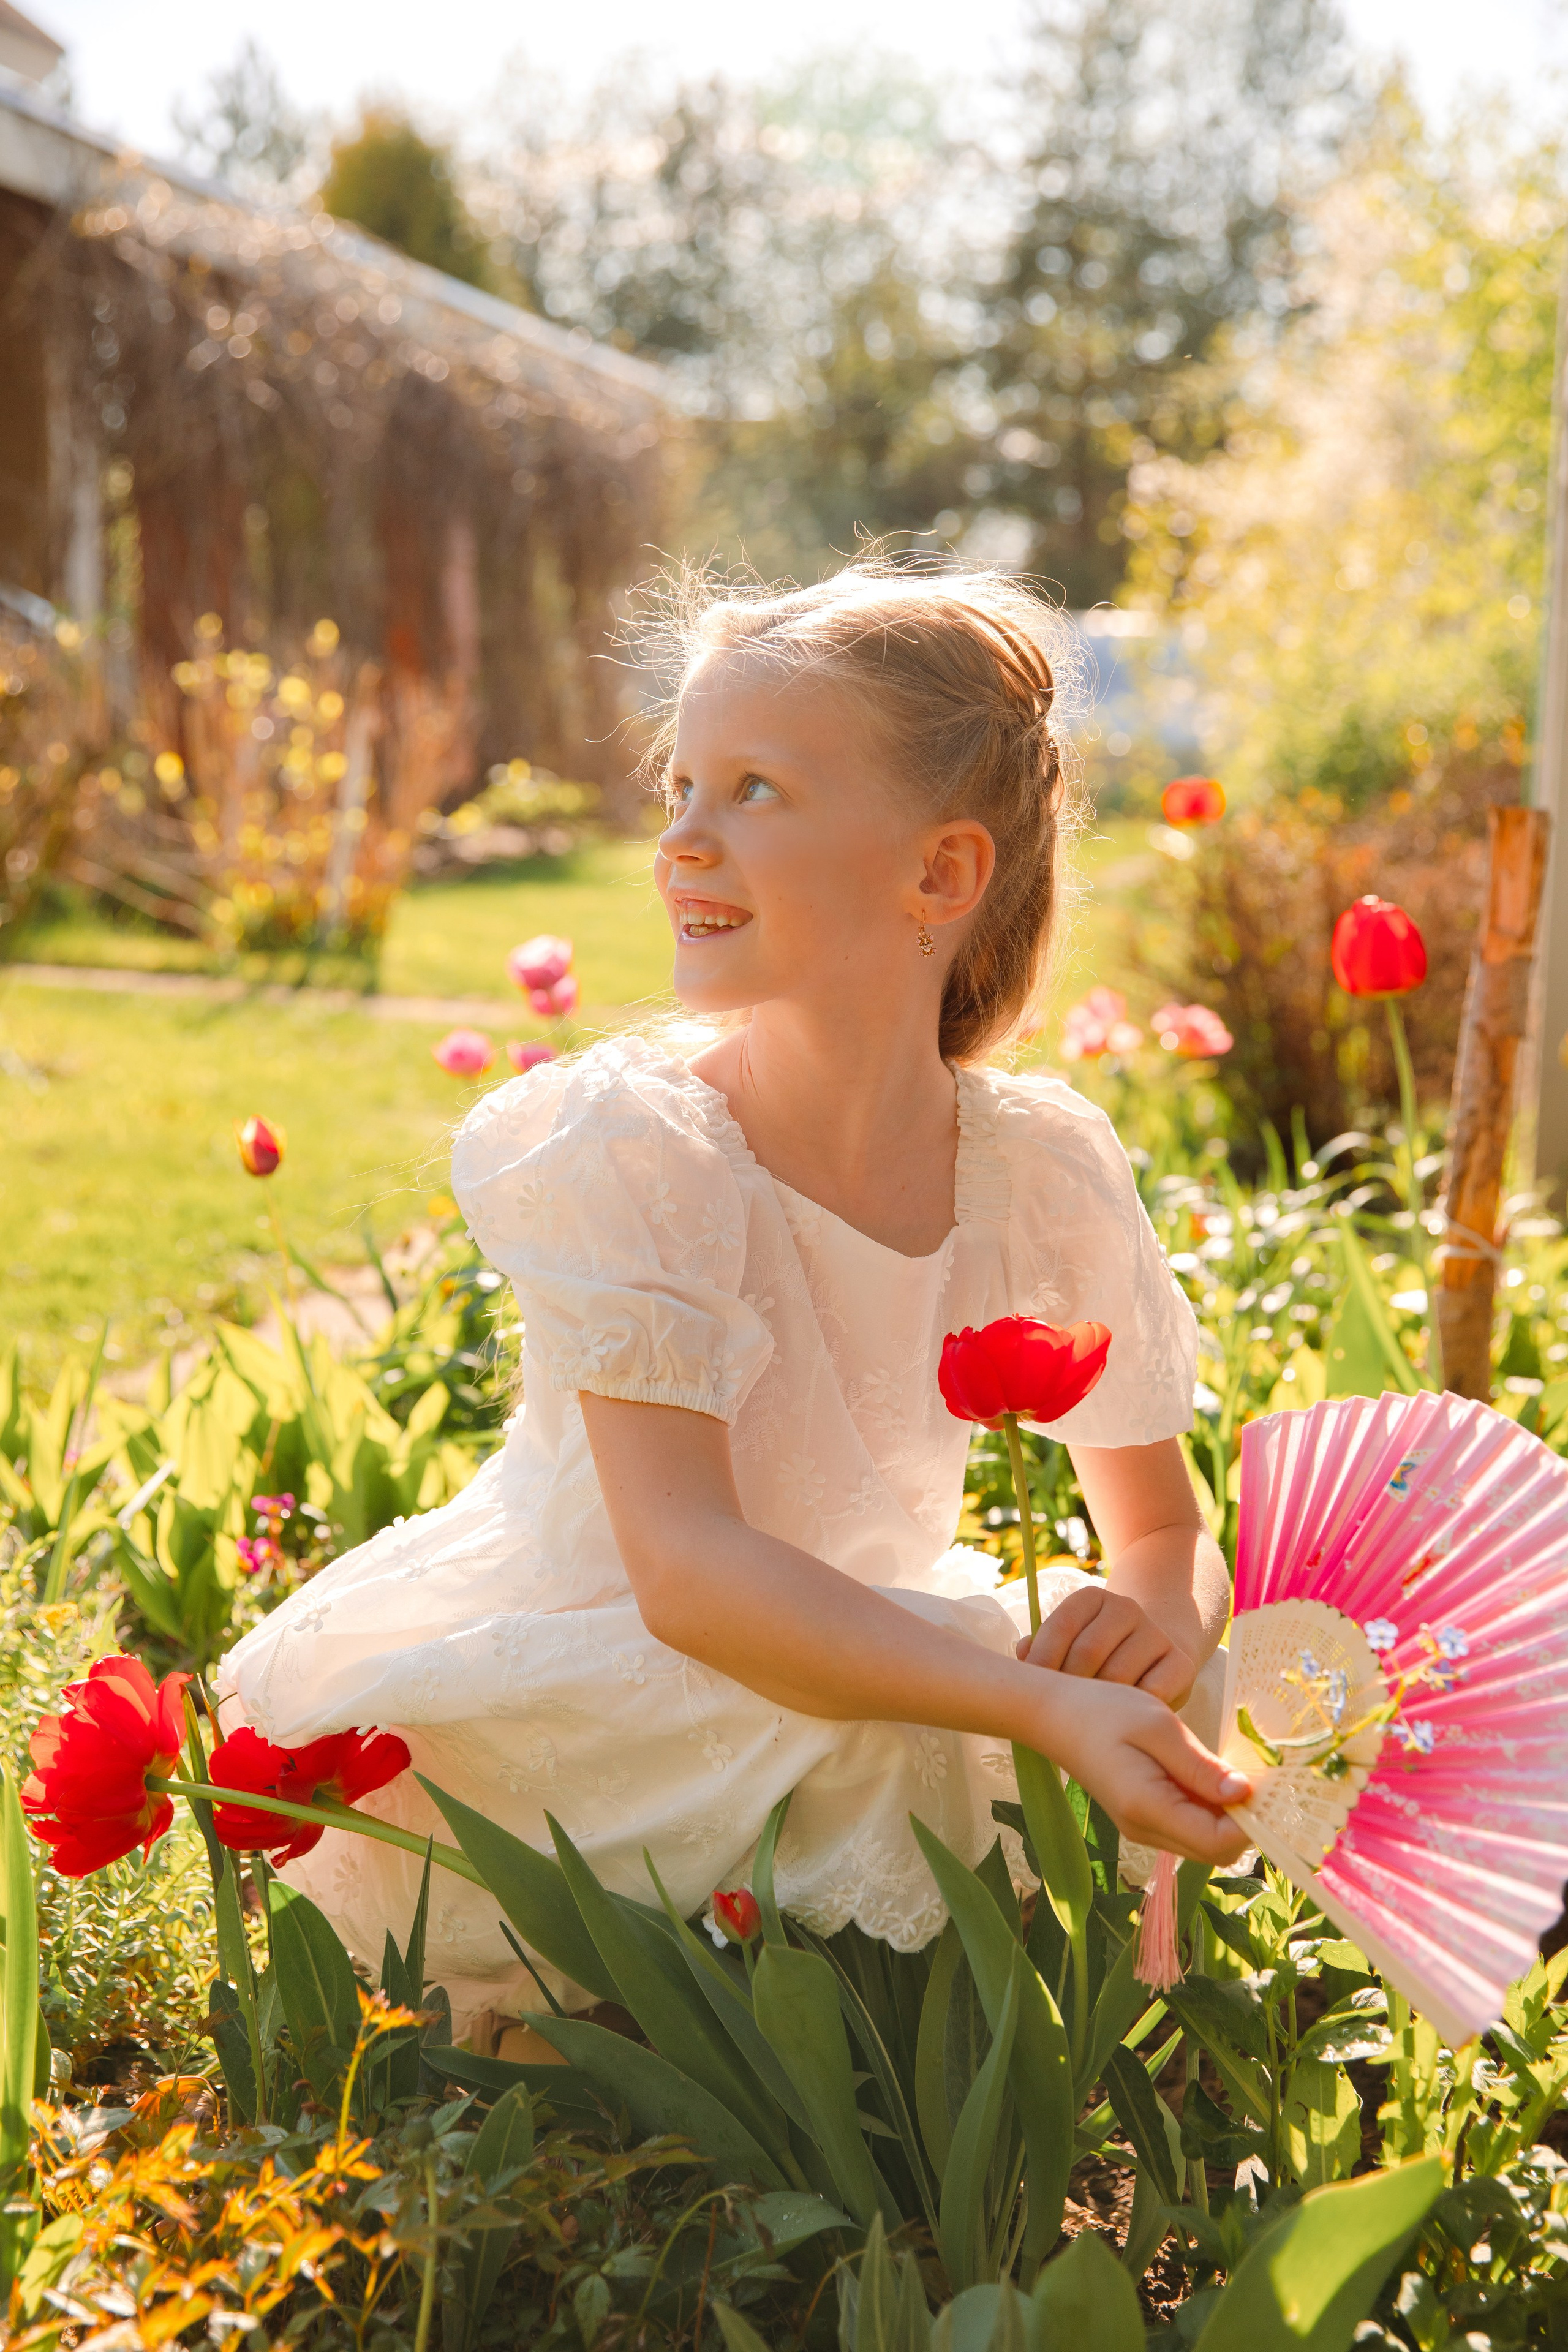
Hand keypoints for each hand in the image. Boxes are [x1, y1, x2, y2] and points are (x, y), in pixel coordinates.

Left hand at [1016, 1583, 1196, 1705]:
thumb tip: (1023, 1652)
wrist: (1157, 1650)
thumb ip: (1044, 1645)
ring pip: (1118, 1675)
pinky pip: (1152, 1693)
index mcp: (1092, 1598)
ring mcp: (1156, 1634)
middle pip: (1088, 1652)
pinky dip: (1133, 1710)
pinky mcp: (1181, 1662)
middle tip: (1058, 1711)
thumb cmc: (1100, 1652)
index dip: (1041, 1660)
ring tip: (1084, 1720)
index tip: (1031, 1690)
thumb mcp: (1072, 1640)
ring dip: (1098, 1702)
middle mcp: (1126, 1608)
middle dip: (1069, 1685)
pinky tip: (1120, 1719)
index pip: (1061, 1625)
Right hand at [1037, 1673, 1250, 1864]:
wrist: (1054, 1715)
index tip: (1267, 1784)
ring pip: (1205, 1842)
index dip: (1251, 1821)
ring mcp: (1143, 1828)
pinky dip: (1208, 1808)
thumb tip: (1245, 1794)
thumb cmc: (1103, 1711)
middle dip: (1245, 1821)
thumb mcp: (1158, 1726)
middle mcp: (1146, 1830)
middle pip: (1216, 1850)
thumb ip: (1200, 1766)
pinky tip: (1207, 1774)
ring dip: (1228, 1815)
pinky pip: (1189, 1827)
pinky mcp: (1142, 1818)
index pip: (1218, 1843)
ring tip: (1231, 1770)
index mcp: (1148, 1808)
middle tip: (1255, 1775)